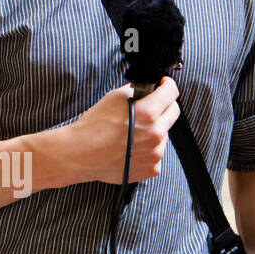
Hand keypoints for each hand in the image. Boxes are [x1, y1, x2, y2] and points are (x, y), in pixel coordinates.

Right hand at [61, 76, 179, 185]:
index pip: (172, 92)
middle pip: (174, 112)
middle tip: (150, 106)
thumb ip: (136, 91)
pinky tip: (131, 147)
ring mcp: (156, 153)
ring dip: (155, 129)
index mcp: (147, 113)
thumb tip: (149, 89)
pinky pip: (156, 152)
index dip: (167, 85)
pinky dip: (148, 148)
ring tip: (132, 133)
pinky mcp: (152, 168)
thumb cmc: (93, 125)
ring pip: (164, 134)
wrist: (80, 154)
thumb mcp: (113, 98)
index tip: (163, 85)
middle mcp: (156, 133)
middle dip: (164, 105)